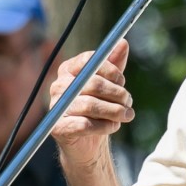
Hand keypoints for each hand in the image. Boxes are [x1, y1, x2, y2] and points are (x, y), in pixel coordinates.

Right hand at [50, 40, 134, 165]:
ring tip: (127, 115)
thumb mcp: (109, 84)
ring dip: (114, 111)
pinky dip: (105, 126)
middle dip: (117, 93)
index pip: (89, 61)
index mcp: (68, 70)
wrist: (87, 142)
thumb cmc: (98, 109)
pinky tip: (113, 126)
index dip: (110, 70)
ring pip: (90, 105)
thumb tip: (122, 42)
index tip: (123, 80)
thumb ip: (114, 64)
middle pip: (92, 84)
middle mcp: (58, 86)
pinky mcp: (59, 128)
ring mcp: (56, 107)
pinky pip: (86, 124)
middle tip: (129, 101)